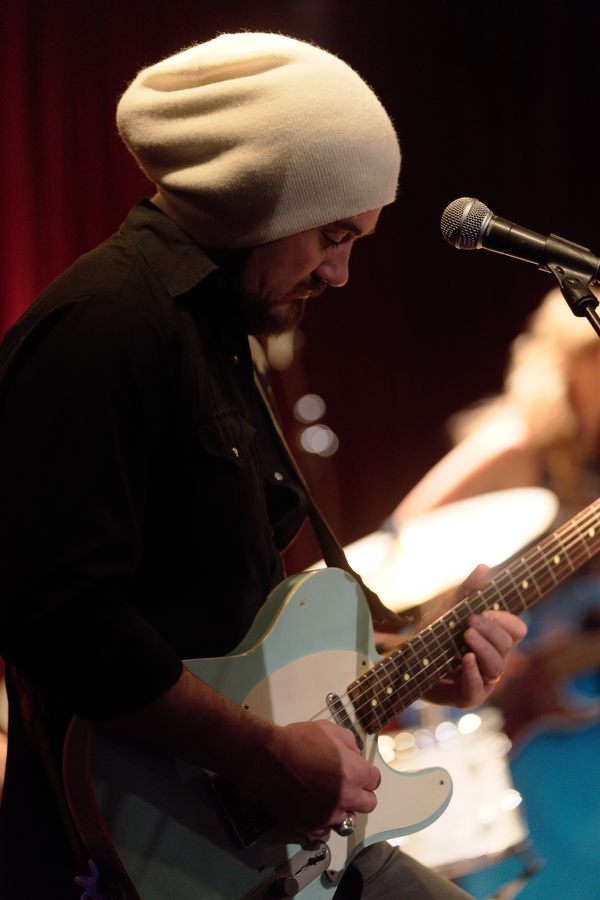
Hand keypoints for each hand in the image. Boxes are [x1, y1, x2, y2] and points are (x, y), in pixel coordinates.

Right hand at [255, 719, 380, 832]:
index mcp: (354, 772)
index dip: (365, 774)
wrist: (268, 758)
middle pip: (368, 804)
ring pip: (349, 819)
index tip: (356, 771)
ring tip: (328, 798)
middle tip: (345, 785)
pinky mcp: (312, 825)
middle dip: (360, 794)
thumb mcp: (328, 729)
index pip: (375, 780)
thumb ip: (349, 742)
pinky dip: (324, 821)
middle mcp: (347, 797)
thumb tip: (356, 755)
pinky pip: (327, 830)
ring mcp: (330, 814)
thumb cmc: (298, 740)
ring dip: (343, 809)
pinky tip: (315, 808)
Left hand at [423, 564, 526, 708]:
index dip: (506, 620)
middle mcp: (492, 660)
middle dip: (490, 631)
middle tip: (470, 620)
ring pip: (496, 667)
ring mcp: (481, 681)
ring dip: (484, 648)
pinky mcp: (465, 697)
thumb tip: (484, 566)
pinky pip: (477, 691)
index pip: (517, 631)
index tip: (487, 610)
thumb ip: (467, 591)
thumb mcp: (450, 609)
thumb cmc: (434, 633)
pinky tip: (466, 659)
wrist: (405, 656)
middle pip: (507, 646)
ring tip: (466, 635)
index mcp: (494, 640)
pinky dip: (473, 673)